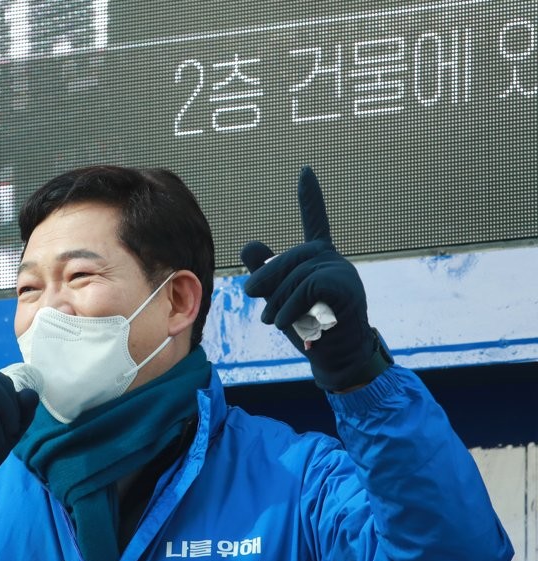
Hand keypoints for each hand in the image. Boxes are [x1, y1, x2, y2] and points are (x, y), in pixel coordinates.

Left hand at [240, 166, 389, 390]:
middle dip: (266, 282)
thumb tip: (248, 246)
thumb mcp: (279, 298)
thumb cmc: (308, 328)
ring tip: (274, 321)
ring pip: (294, 276)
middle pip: (287, 258)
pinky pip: (305, 288)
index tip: (306, 171)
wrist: (335, 357)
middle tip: (256, 303)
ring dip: (277, 303)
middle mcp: (331, 258)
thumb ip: (265, 273)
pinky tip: (287, 322)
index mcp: (319, 257)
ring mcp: (341, 269)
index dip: (310, 197)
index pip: (315, 220)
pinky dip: (290, 308)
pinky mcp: (344, 285)